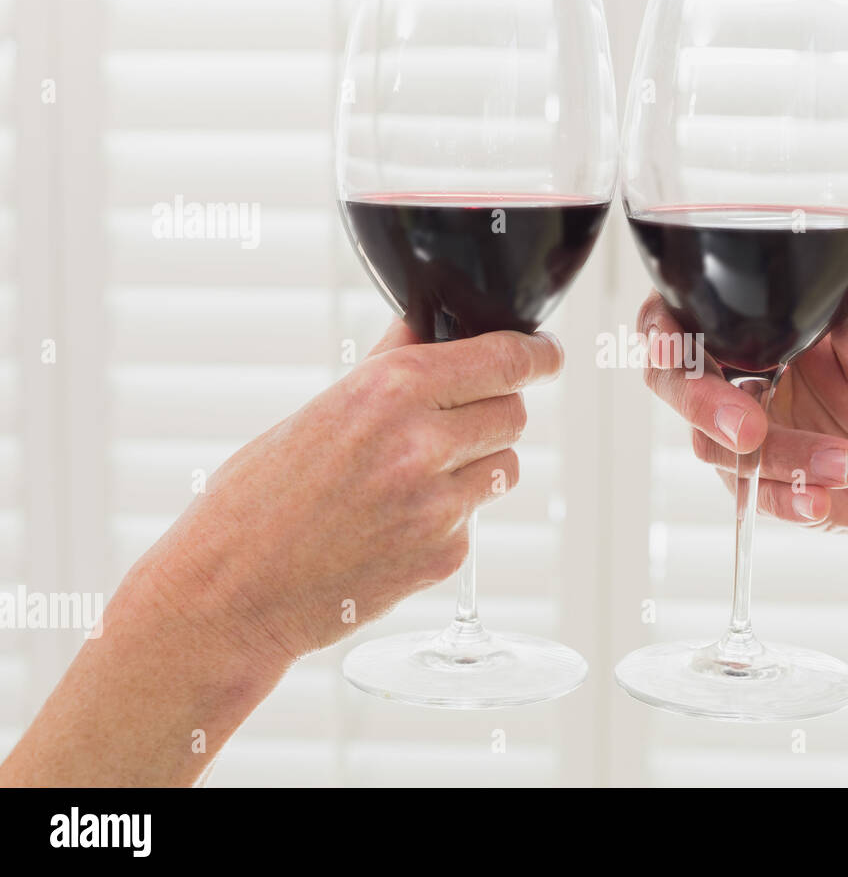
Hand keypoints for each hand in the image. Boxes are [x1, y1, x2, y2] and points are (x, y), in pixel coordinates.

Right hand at [139, 318, 563, 671]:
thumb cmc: (256, 500)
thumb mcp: (317, 410)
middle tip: (453, 424)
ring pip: (505, 466)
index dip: (536, 354)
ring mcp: (439, 506)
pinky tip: (395, 523)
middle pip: (513, 412)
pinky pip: (475, 519)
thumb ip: (388, 364)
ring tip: (416, 477)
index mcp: (389, 390)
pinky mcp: (445, 556)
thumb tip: (430, 323)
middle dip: (492, 412)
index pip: (504, 358)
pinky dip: (450, 516)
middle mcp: (422, 443)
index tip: (546, 353)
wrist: (230, 594)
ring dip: (478, 464)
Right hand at [639, 283, 847, 533]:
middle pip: (675, 384)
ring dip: (780, 456)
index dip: (662, 330)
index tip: (675, 345)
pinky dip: (786, 499)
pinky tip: (819, 500)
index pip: (682, 318)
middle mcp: (735, 380)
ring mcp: (741, 437)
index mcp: (753, 331)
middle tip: (749, 428)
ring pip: (720, 447)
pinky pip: (755, 496)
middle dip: (701, 403)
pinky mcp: (760, 486)